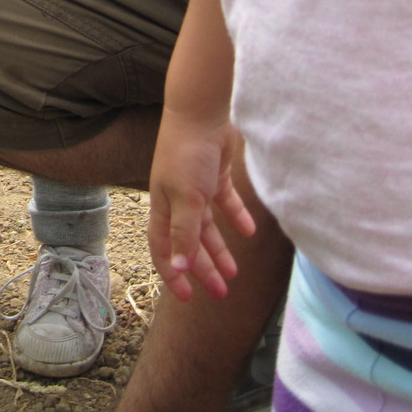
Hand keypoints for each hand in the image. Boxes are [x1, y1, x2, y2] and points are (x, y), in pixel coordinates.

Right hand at [148, 109, 255, 302]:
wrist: (202, 114)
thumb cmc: (187, 155)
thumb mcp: (186, 198)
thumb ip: (184, 234)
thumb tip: (178, 268)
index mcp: (163, 207)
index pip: (163, 248)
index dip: (172, 273)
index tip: (187, 297)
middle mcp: (177, 200)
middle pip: (189, 242)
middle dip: (203, 269)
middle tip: (220, 294)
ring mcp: (197, 188)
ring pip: (208, 227)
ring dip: (220, 250)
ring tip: (235, 273)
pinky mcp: (216, 175)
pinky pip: (226, 203)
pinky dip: (236, 217)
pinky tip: (248, 232)